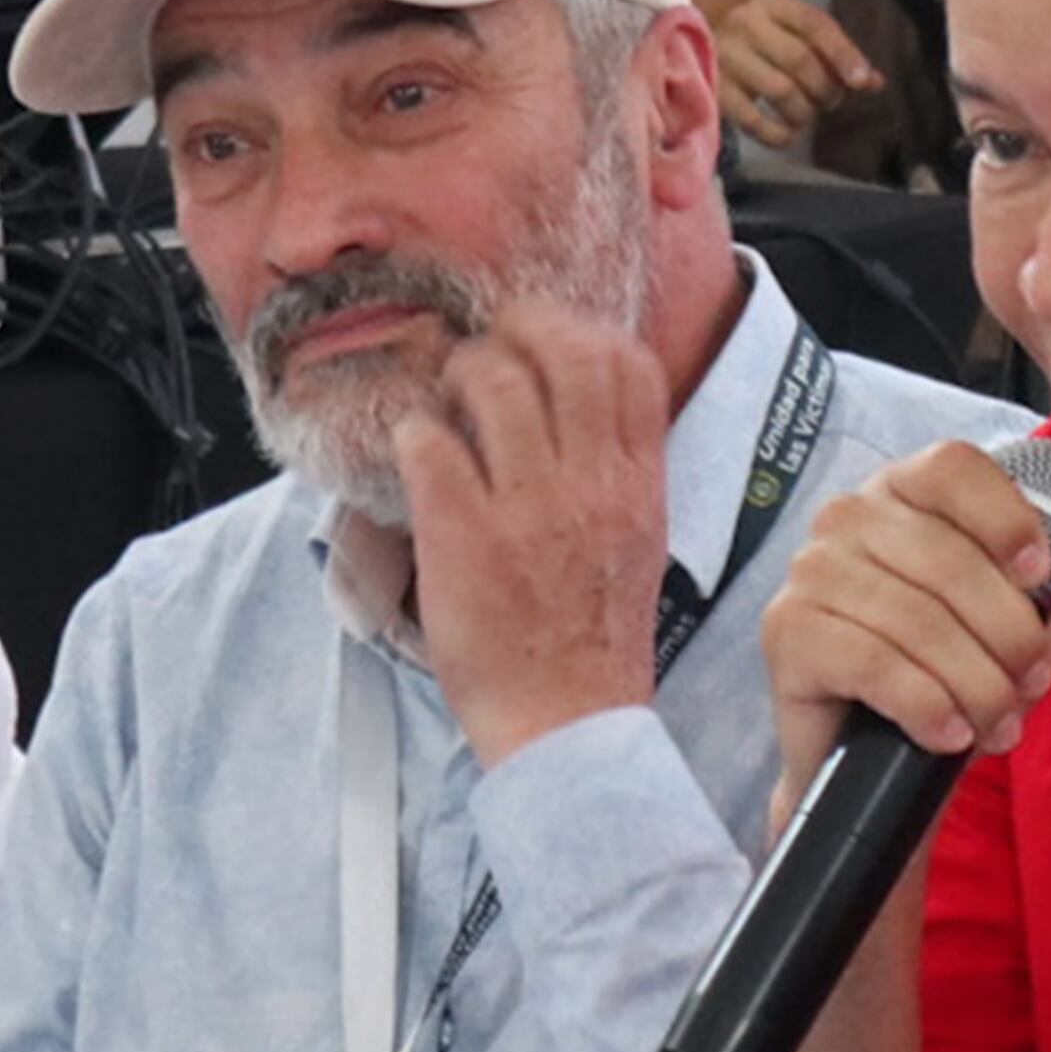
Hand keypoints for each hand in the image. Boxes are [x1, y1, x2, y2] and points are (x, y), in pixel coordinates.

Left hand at [393, 308, 669, 765]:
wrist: (567, 722)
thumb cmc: (593, 638)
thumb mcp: (637, 541)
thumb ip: (619, 471)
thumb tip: (583, 406)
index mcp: (637, 484)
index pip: (629, 364)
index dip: (580, 330)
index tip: (544, 336)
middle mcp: (590, 484)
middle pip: (564, 352)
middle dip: (516, 330)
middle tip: (484, 347)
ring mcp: (527, 508)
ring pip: (493, 383)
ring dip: (458, 373)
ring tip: (445, 398)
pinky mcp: (464, 536)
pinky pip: (430, 444)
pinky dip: (414, 432)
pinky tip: (413, 452)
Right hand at [710, 0, 880, 151]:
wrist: (704, 47)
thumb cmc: (764, 44)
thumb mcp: (797, 36)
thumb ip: (836, 55)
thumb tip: (874, 83)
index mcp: (771, 4)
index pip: (814, 24)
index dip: (843, 53)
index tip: (863, 81)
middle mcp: (744, 23)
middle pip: (799, 59)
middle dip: (825, 88)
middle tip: (831, 101)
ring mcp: (724, 56)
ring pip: (780, 90)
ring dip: (804, 111)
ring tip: (807, 116)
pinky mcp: (714, 90)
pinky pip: (752, 119)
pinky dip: (777, 133)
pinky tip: (788, 135)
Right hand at [753, 440, 1050, 799]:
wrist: (887, 764)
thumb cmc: (961, 670)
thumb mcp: (1043, 613)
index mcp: (907, 491)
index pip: (953, 466)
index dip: (1005, 518)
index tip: (1043, 577)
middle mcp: (848, 516)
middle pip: (944, 556)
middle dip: (1006, 633)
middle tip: (1033, 683)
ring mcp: (808, 572)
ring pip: (915, 618)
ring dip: (974, 682)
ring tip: (998, 722)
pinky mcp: (787, 633)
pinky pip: (871, 661)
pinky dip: (925, 704)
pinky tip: (949, 734)